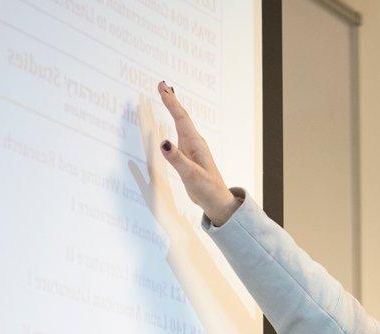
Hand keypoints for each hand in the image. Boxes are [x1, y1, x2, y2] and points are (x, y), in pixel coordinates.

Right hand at [148, 80, 240, 225]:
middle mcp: (195, 143)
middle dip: (171, 100)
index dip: (171, 102)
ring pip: (182, 123)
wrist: (217, 201)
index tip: (162, 88)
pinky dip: (175, 123)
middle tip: (161, 84)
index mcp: (195, 144)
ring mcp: (192, 148)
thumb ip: (177, 159)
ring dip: (173, 109)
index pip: (181, 118)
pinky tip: (174, 122)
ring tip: (166, 95)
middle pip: (182, 116)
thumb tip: (163, 142)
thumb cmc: (207, 189)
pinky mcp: (190, 155)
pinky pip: (180, 133)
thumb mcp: (191, 175)